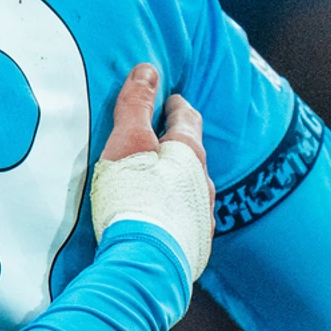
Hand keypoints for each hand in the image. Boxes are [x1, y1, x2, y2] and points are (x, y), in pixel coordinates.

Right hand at [92, 63, 214, 279]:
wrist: (145, 260)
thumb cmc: (133, 195)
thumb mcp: (127, 141)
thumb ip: (136, 105)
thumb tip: (148, 70)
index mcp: (188, 153)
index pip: (187, 118)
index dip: (176, 105)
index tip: (170, 99)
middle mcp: (203, 182)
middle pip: (193, 155)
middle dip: (178, 144)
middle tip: (161, 138)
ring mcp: (201, 215)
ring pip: (193, 188)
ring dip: (179, 180)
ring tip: (160, 181)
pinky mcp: (194, 244)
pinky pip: (187, 218)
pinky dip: (176, 211)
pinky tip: (162, 218)